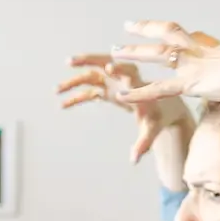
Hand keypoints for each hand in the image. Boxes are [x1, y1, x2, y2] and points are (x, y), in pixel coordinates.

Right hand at [59, 55, 194, 163]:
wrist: (163, 110)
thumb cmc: (160, 117)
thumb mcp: (151, 130)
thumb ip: (143, 144)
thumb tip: (134, 160)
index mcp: (138, 86)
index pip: (130, 73)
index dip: (120, 69)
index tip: (109, 66)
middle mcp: (124, 79)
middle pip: (105, 63)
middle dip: (88, 60)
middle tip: (70, 61)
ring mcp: (114, 82)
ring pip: (92, 75)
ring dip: (74, 80)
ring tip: (56, 90)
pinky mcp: (108, 89)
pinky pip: (90, 89)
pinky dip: (77, 95)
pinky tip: (63, 105)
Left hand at [109, 20, 219, 106]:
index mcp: (218, 48)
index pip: (193, 36)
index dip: (177, 34)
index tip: (166, 29)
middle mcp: (202, 52)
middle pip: (168, 33)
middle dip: (147, 29)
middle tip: (129, 26)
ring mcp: (195, 65)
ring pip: (156, 55)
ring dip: (133, 52)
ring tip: (112, 51)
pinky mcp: (191, 83)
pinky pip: (157, 88)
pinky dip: (138, 93)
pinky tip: (121, 96)